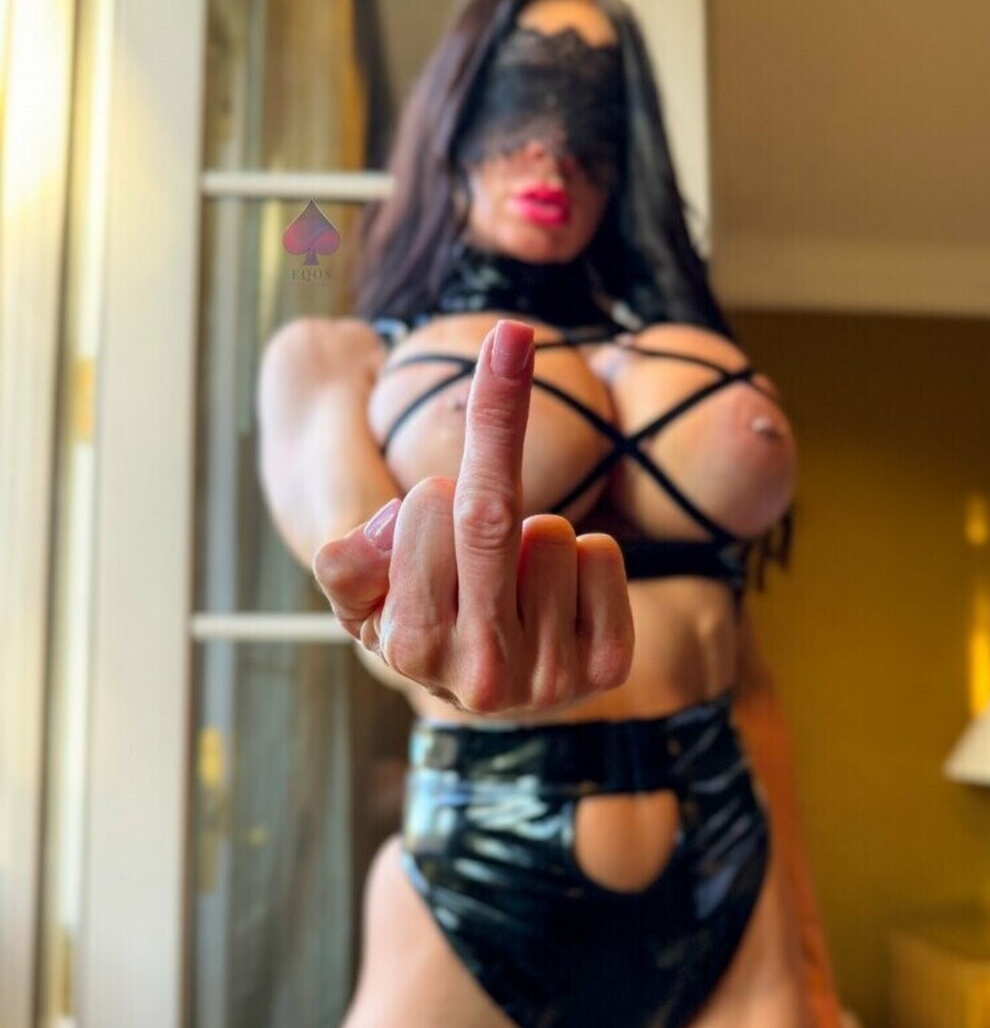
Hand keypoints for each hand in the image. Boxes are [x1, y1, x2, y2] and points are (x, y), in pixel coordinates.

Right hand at [312, 319, 633, 711]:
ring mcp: (549, 676)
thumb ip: (343, 564)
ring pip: (553, 535)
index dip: (430, 491)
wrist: (494, 690)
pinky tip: (558, 598)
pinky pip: (604, 556)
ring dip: (534, 534)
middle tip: (509, 337)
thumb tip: (386, 525)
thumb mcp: (358, 597)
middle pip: (490, 517)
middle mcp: (481, 674)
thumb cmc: (422, 619)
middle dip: (498, 421)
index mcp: (412, 648)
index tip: (431, 489)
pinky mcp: (607, 665)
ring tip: (513, 579)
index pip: (427, 515)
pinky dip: (587, 558)